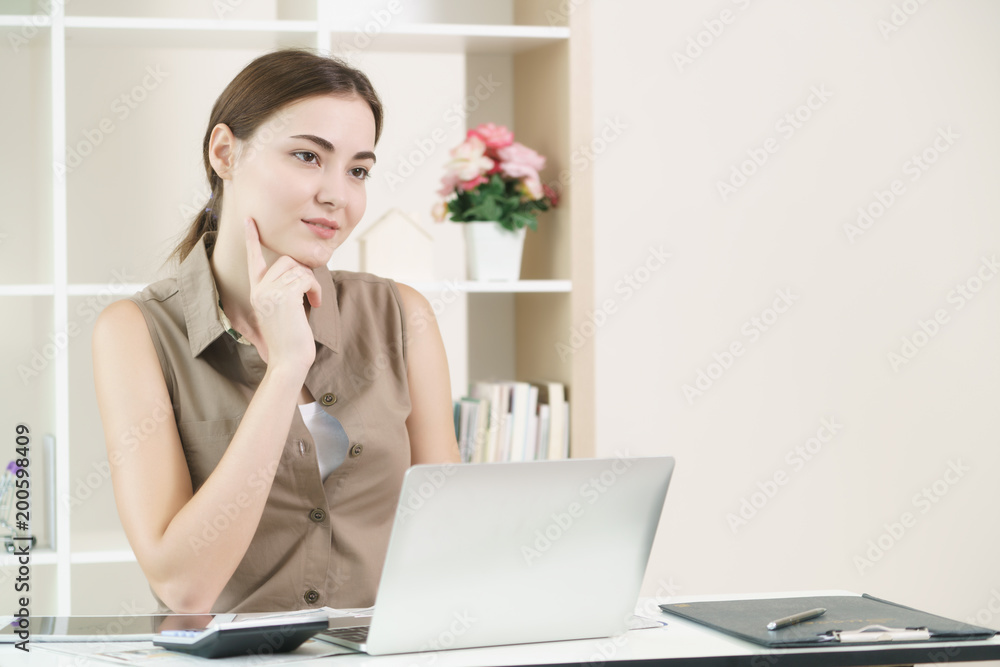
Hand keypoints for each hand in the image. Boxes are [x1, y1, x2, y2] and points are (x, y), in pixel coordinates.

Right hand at [244, 217, 320, 374]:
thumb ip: (284, 292)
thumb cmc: (289, 341)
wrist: (288, 361)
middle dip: (304, 271)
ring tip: (313, 301)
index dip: (251, 239)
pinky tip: (315, 304)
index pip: (254, 260)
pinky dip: (316, 289)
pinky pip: (306, 278)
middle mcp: (260, 289)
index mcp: (257, 292)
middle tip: (311, 291)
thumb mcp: (282, 312)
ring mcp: (270, 292)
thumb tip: (300, 276)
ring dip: (312, 283)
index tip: (249, 221)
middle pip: (286, 260)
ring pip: (298, 268)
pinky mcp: (283, 296)